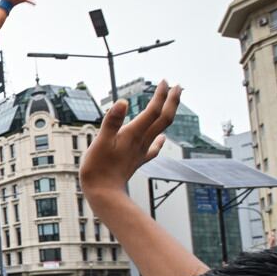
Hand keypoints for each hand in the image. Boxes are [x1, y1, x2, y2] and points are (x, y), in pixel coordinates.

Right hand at [79, 80, 181, 197]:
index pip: (153, 111)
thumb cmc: (98, 169)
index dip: (161, 95)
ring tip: (171, 104)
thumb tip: (122, 102)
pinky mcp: (137, 161)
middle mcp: (141, 141)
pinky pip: (153, 148)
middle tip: (177, 86)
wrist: (103, 194)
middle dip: (172, 101)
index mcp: (133, 134)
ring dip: (168, 114)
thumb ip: (112, 121)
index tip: (165, 81)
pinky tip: (162, 138)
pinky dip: (160, 140)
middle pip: (164, 118)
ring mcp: (141, 152)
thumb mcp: (100, 142)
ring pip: (161, 130)